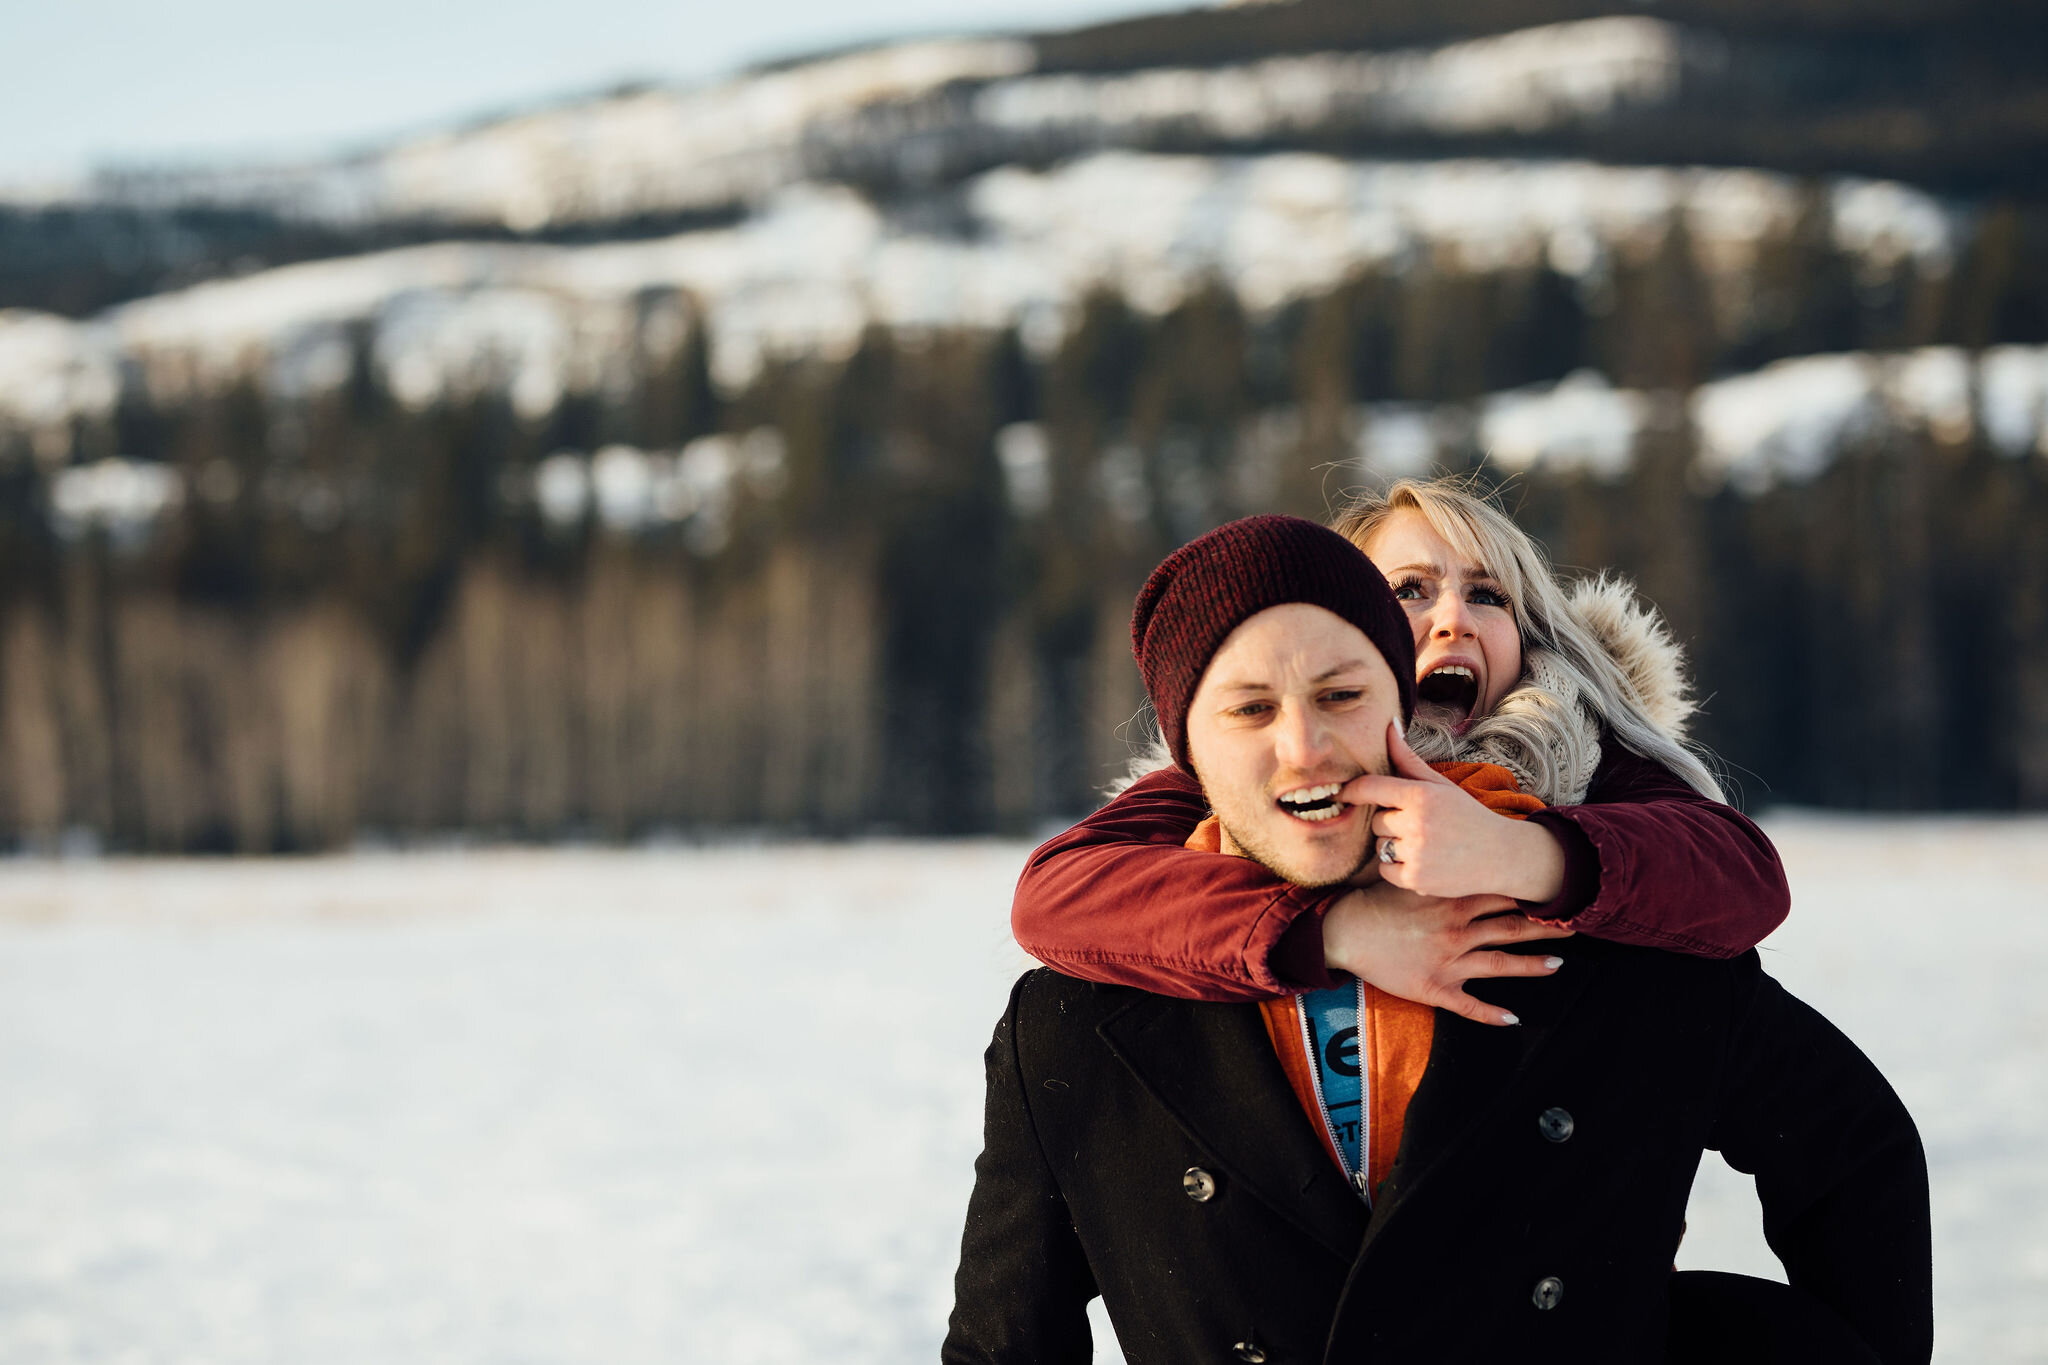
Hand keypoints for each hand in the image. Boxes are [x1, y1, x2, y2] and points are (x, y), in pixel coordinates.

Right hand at [1322, 882, 1572, 1026]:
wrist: (1345, 930)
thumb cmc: (1374, 900)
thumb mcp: (1408, 874)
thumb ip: (1436, 865)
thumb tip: (1453, 843)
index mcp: (1454, 901)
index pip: (1503, 894)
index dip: (1532, 893)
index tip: (1557, 890)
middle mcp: (1459, 931)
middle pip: (1512, 928)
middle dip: (1546, 927)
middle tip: (1576, 924)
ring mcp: (1450, 962)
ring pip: (1501, 965)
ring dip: (1533, 965)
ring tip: (1559, 964)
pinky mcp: (1436, 989)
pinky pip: (1470, 1005)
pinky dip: (1493, 1015)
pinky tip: (1514, 1019)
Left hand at [1340, 722, 1566, 903]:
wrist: (1501, 855)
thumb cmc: (1466, 815)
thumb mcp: (1440, 784)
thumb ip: (1408, 758)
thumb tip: (1389, 725)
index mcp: (1421, 796)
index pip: (1370, 787)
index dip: (1351, 790)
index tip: (1339, 794)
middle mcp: (1416, 824)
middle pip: (1376, 821)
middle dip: (1392, 822)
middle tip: (1420, 825)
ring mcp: (1416, 854)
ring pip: (1380, 846)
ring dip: (1395, 846)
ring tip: (1425, 844)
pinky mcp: (1415, 879)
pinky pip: (1385, 870)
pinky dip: (1398, 868)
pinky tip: (1424, 862)